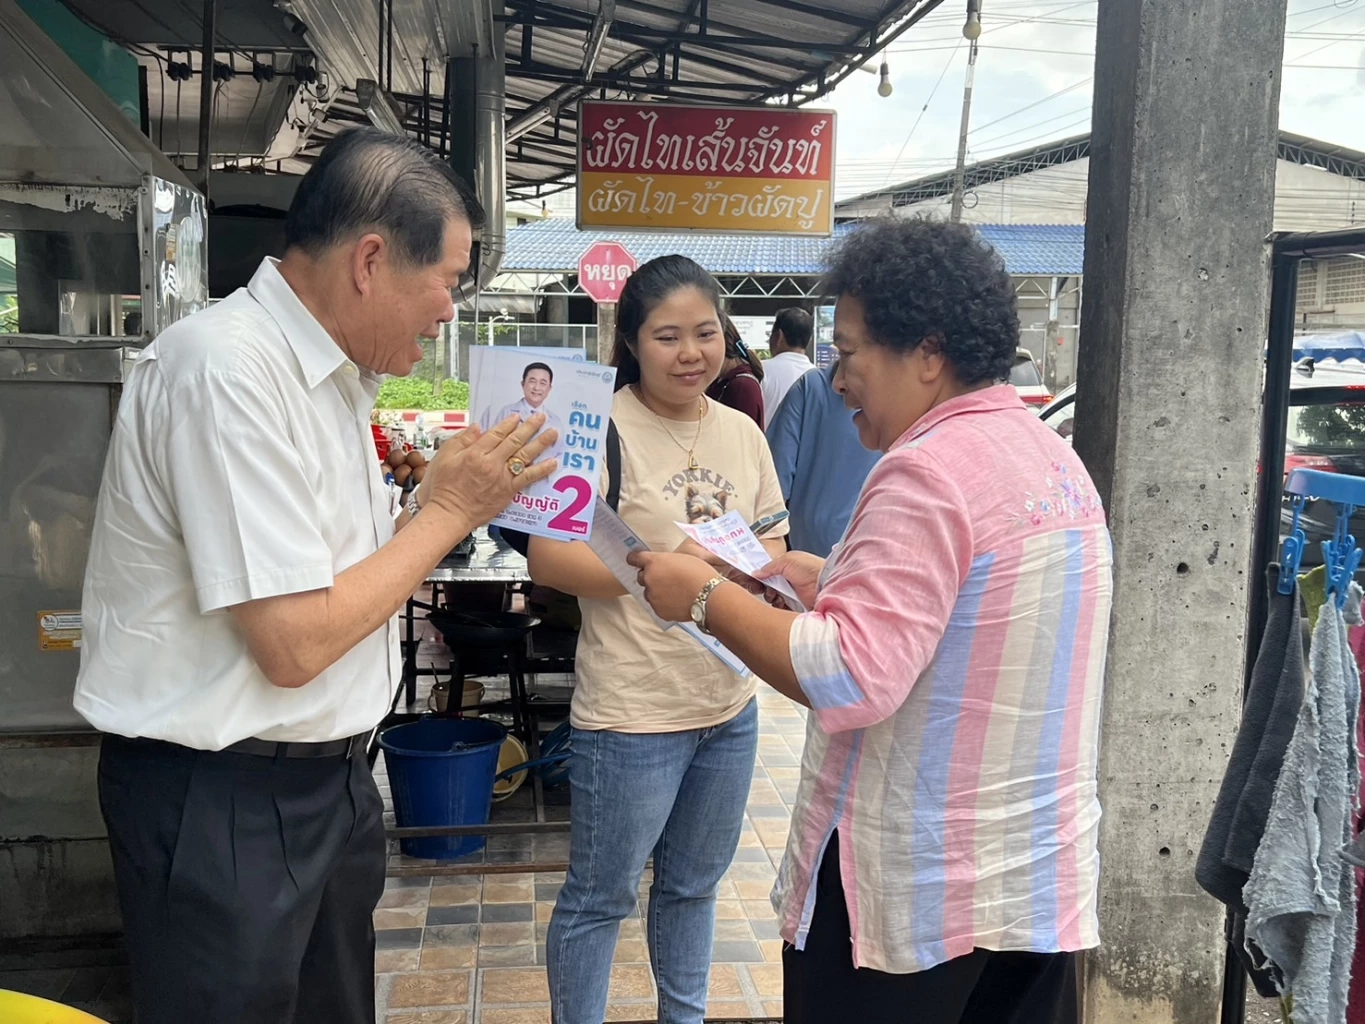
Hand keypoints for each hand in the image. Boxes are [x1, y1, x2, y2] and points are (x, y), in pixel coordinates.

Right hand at [422, 414, 558, 527]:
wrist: (450, 513)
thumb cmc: (444, 487)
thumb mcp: (444, 457)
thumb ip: (461, 440)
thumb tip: (476, 427)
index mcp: (475, 453)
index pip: (496, 434)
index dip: (508, 424)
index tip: (517, 417)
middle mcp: (491, 463)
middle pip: (514, 441)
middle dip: (529, 427)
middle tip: (541, 417)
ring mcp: (502, 477)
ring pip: (524, 456)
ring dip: (540, 443)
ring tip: (552, 434)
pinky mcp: (508, 491)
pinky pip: (528, 478)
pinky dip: (541, 470)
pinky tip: (552, 463)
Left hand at [627, 550, 721, 622]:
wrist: (709, 596)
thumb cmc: (700, 573)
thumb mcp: (682, 558)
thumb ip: (666, 562)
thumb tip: (662, 566)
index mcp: (654, 562)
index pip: (634, 558)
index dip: (635, 559)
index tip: (635, 560)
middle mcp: (649, 579)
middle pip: (641, 577)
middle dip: (650, 577)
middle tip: (665, 579)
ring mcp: (652, 596)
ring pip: (649, 593)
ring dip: (657, 592)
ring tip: (675, 593)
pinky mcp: (658, 611)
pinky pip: (657, 606)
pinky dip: (664, 605)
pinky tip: (678, 602)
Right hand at [753, 550, 824, 609]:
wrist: (825, 582)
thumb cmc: (810, 567)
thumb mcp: (787, 560)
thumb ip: (769, 566)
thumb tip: (755, 573)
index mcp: (785, 568)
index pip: (767, 574)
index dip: (760, 578)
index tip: (755, 580)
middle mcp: (787, 581)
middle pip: (768, 588)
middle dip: (765, 590)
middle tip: (770, 590)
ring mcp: (791, 594)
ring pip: (774, 599)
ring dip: (772, 599)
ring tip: (777, 597)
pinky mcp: (796, 606)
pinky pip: (782, 610)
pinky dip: (779, 608)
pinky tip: (782, 604)